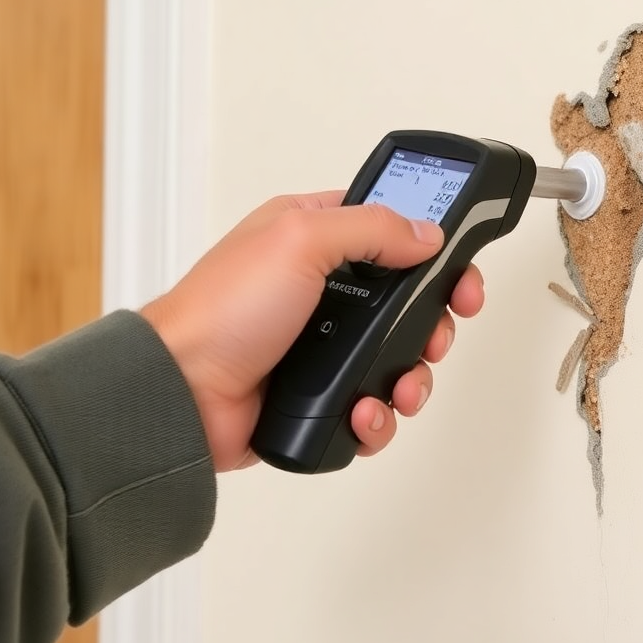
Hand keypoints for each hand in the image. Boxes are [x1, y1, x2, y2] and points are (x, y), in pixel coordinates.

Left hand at [140, 191, 483, 471]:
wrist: (182, 394)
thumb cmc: (219, 311)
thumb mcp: (298, 239)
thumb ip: (372, 226)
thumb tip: (427, 234)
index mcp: (317, 239)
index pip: (395, 231)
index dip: (435, 248)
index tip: (461, 269)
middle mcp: (326, 291)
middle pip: (411, 302)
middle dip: (435, 322)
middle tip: (439, 333)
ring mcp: (326, 345)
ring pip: (400, 360)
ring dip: (412, 377)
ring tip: (400, 386)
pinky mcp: (323, 395)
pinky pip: (375, 408)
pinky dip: (378, 417)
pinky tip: (362, 412)